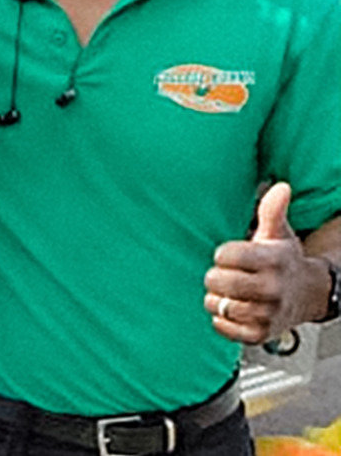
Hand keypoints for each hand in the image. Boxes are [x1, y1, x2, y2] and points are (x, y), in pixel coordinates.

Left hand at [204, 183, 330, 343]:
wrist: (307, 294)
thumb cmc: (284, 261)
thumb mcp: (278, 233)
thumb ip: (272, 210)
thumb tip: (281, 187)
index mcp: (272, 262)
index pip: (227, 255)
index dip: (222, 253)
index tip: (228, 254)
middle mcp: (272, 290)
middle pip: (221, 282)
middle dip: (215, 276)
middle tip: (224, 273)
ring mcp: (266, 314)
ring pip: (220, 306)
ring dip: (216, 298)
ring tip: (228, 291)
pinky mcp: (260, 334)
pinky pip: (225, 328)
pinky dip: (222, 320)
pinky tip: (231, 308)